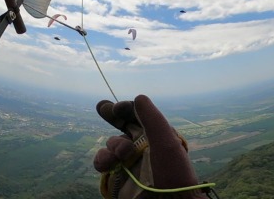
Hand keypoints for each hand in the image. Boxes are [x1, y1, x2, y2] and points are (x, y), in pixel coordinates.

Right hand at [93, 95, 211, 197]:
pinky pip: (102, 162)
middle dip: (112, 115)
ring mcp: (128, 161)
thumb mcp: (165, 142)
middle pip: (123, 125)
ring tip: (122, 155)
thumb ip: (152, 118)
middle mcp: (142, 147)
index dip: (127, 109)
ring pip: (111, 143)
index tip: (117, 108)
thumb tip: (138, 97)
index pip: (139, 116)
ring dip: (113, 145)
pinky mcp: (116, 175)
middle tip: (101, 107)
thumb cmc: (172, 174)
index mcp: (156, 136)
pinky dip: (101, 160)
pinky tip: (108, 164)